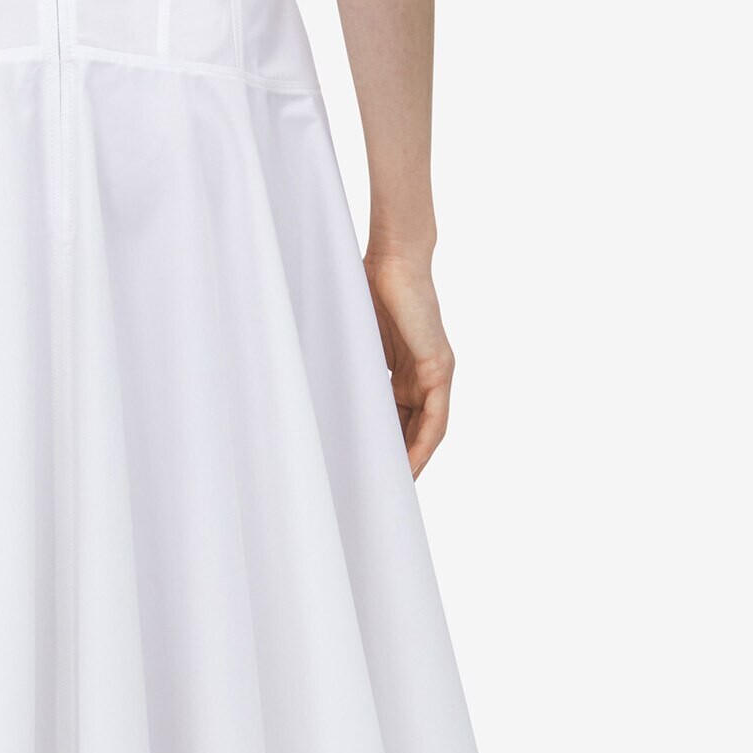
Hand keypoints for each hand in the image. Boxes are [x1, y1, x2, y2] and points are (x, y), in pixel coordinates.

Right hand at [364, 246, 454, 476]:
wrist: (391, 259)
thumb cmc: (365, 290)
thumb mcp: (350, 343)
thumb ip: (344, 370)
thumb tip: (312, 398)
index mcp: (400, 371)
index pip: (393, 419)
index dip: (381, 447)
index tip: (360, 471)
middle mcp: (421, 376)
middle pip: (410, 430)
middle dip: (395, 462)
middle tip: (373, 493)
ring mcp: (434, 373)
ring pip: (425, 431)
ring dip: (412, 462)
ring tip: (392, 490)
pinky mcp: (440, 368)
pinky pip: (436, 418)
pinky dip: (424, 444)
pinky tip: (411, 466)